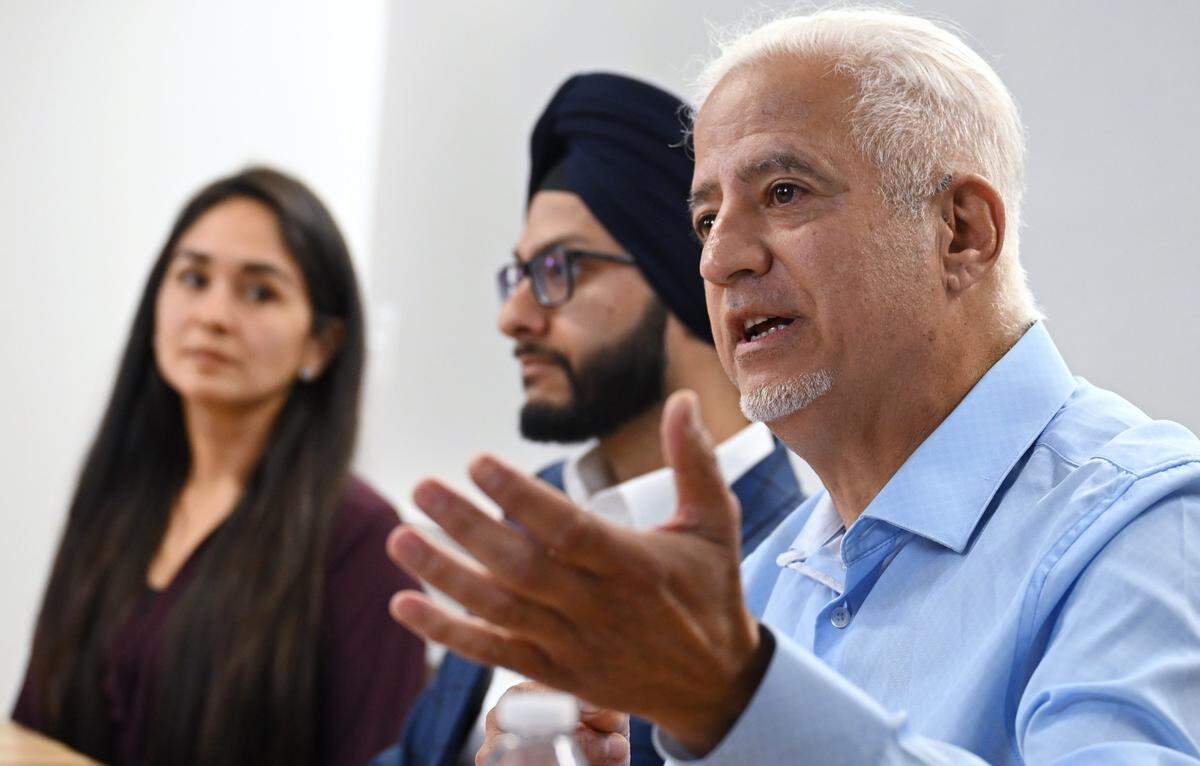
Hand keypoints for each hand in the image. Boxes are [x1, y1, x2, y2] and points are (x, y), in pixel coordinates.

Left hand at [387, 390, 771, 754]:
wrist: (717, 686)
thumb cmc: (712, 593)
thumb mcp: (716, 525)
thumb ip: (695, 462)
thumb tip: (683, 399)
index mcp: (634, 565)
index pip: (568, 529)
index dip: (521, 498)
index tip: (478, 463)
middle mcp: (599, 607)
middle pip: (521, 567)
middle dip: (467, 527)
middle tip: (422, 488)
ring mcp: (573, 645)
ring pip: (498, 609)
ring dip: (444, 574)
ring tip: (400, 538)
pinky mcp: (556, 674)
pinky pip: (493, 652)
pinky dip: (447, 632)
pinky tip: (404, 605)